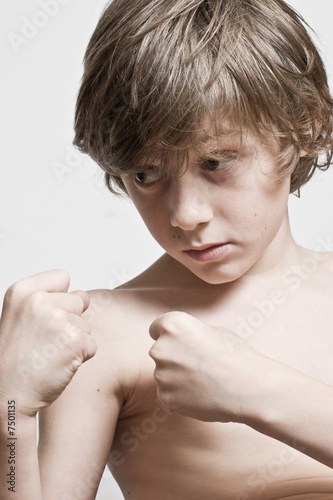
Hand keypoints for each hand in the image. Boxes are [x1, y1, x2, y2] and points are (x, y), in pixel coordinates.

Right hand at [0, 270, 96, 415]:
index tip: (41, 320)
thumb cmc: (13, 362)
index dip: (58, 299)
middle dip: (68, 322)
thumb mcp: (23, 319)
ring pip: (86, 325)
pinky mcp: (76, 341)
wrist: (6, 399)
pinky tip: (58, 366)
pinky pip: (92, 345)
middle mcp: (39, 300)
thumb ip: (54, 300)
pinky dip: (81, 358)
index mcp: (21, 291)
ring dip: (74, 341)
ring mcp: (58, 319)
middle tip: (42, 344)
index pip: (62, 277)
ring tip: (47, 356)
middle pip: (78, 302)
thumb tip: (84, 295)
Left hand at [149, 311, 263, 422]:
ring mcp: (161, 373)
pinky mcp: (164, 396)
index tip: (181, 344)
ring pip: (165, 374)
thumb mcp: (213, 330)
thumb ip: (190, 334)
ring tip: (205, 381)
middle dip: (174, 358)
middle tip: (199, 366)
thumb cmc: (235, 354)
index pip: (156, 329)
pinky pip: (169, 394)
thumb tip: (181, 341)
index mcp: (172, 325)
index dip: (170, 337)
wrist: (247, 386)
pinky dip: (181, 395)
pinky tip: (201, 394)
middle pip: (160, 352)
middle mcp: (160, 347)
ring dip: (178, 378)